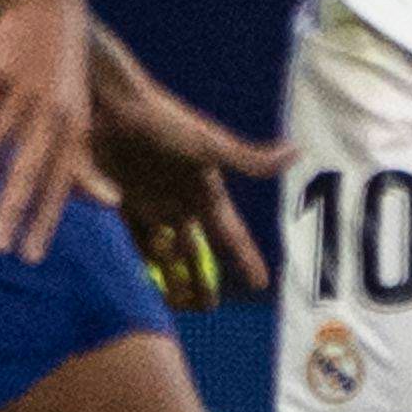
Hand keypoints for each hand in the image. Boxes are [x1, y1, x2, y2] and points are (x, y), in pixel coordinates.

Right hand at [0, 0, 103, 262]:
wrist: (50, 8)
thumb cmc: (65, 74)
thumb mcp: (81, 116)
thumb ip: (86, 161)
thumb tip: (110, 202)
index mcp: (74, 129)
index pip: (59, 184)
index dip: (43, 220)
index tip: (28, 258)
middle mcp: (49, 114)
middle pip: (25, 170)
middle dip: (8, 209)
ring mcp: (20, 94)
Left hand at [92, 69, 288, 310]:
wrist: (114, 103)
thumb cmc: (164, 121)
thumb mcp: (209, 145)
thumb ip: (249, 158)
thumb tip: (297, 152)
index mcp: (206, 191)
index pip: (230, 235)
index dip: (246, 259)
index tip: (261, 284)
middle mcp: (182, 200)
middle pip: (196, 252)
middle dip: (204, 279)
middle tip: (209, 308)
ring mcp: (152, 202)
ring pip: (165, 253)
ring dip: (172, 278)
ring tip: (178, 305)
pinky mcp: (123, 200)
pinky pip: (135, 240)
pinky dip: (142, 261)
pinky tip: (145, 281)